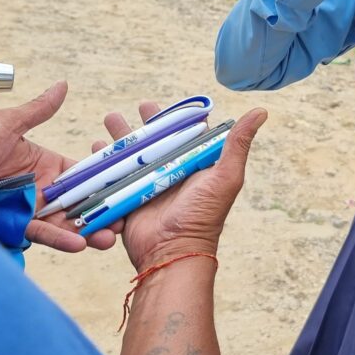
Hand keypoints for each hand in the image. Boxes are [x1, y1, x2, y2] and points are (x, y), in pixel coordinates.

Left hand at [0, 82, 118, 252]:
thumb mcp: (4, 124)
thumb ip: (37, 111)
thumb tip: (62, 85)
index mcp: (45, 164)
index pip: (83, 172)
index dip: (105, 178)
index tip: (127, 182)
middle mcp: (42, 189)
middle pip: (81, 201)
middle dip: (104, 210)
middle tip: (126, 217)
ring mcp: (30, 209)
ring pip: (67, 222)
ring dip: (89, 230)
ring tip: (108, 237)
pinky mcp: (15, 226)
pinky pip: (42, 234)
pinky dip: (61, 239)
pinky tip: (79, 242)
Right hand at [96, 104, 267, 271]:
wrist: (172, 252)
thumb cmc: (204, 215)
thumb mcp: (225, 176)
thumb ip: (238, 143)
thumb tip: (261, 111)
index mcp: (193, 164)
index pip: (185, 133)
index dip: (176, 118)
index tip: (168, 103)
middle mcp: (171, 172)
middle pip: (156, 141)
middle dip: (145, 124)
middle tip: (138, 105)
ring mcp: (147, 184)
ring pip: (132, 154)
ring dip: (120, 137)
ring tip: (110, 119)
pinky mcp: (128, 197)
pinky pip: (113, 175)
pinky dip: (103, 161)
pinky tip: (94, 147)